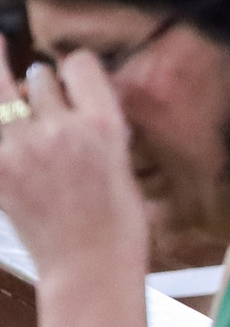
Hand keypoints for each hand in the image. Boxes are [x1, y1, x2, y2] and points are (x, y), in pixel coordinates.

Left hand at [0, 59, 149, 286]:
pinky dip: (3, 129)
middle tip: (41, 97)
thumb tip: (62, 94)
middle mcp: (62, 129)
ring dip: (9, 93)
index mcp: (103, 124)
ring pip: (4, 92)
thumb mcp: (120, 157)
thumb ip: (94, 122)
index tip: (72, 73)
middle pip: (39, 76)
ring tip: (11, 89)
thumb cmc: (115, 218)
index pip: (79, 63)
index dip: (75, 66)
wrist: (89, 263)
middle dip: (40, 83)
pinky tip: (9, 134)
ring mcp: (22, 148)